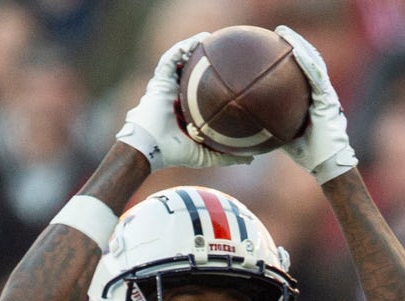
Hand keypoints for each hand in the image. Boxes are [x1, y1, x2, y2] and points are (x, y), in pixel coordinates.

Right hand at [118, 34, 229, 170]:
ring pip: (179, 60)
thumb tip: (251, 159)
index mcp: (186, 108)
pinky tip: (195, 42)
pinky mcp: (159, 81)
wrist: (152, 148)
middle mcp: (175, 94)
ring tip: (207, 38)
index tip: (228, 71)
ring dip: (191, 47)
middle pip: (189, 70)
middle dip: (201, 58)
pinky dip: (181, 48)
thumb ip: (227, 156)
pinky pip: (170, 59)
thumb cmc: (175, 152)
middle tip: (219, 50)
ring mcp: (166, 85)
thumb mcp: (207, 155)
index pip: (199, 88)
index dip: (210, 78)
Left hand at [275, 26, 357, 183]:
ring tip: (284, 33)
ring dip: (300, 45)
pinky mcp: (328, 99)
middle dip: (294, 45)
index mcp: (311, 99)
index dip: (290, 57)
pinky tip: (294, 50)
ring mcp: (325, 95)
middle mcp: (320, 93)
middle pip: (308, 61)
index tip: (275, 46)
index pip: (300, 73)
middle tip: (278, 33)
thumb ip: (269, 125)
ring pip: (313, 62)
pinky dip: (306, 61)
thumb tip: (244, 122)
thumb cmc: (307, 154)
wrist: (327, 164)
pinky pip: (316, 75)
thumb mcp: (282, 136)